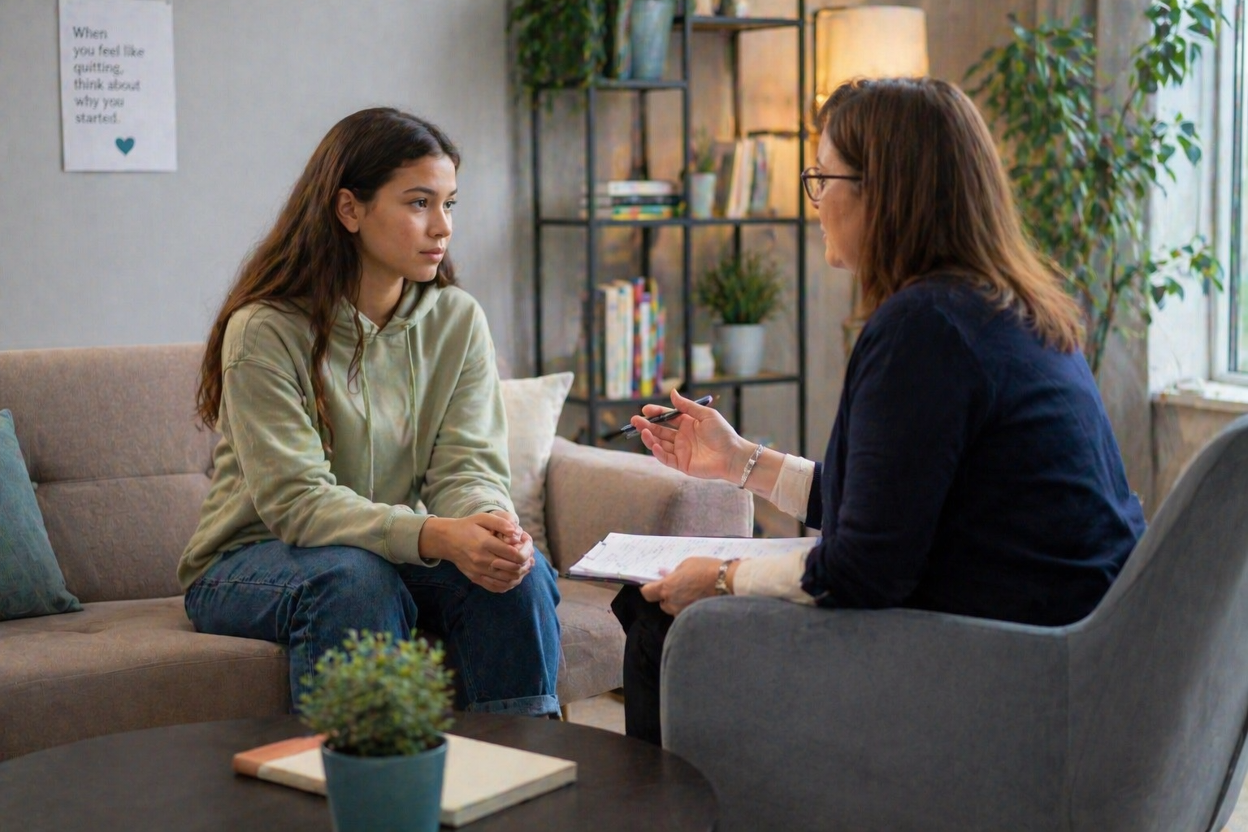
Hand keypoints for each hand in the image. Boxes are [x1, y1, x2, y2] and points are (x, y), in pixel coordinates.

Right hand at [421, 514, 532, 592]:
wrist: (447, 540)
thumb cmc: (468, 526)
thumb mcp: (483, 518)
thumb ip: (502, 523)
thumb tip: (517, 533)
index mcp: (485, 543)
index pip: (514, 554)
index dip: (527, 550)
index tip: (528, 544)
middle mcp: (482, 560)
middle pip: (514, 569)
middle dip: (526, 562)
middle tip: (530, 556)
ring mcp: (478, 572)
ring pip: (508, 580)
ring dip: (521, 574)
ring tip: (526, 565)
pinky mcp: (476, 579)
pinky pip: (497, 587)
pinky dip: (510, 584)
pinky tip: (515, 575)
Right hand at [630, 389, 752, 482]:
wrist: (733, 455)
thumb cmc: (723, 433)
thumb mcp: (705, 415)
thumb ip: (687, 406)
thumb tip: (672, 392)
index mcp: (688, 424)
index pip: (667, 417)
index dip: (656, 413)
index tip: (645, 409)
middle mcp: (682, 437)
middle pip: (660, 430)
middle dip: (647, 425)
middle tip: (635, 420)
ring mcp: (681, 451)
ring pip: (660, 444)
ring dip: (650, 438)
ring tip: (642, 431)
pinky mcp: (682, 464)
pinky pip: (666, 458)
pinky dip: (658, 452)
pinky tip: (654, 444)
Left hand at [640, 556, 721, 615]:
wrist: (728, 583)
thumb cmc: (707, 570)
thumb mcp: (687, 564)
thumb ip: (674, 572)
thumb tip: (664, 574)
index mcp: (667, 587)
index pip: (647, 593)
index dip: (649, 589)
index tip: (654, 586)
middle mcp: (672, 603)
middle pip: (662, 603)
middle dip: (668, 597)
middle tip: (680, 588)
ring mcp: (683, 613)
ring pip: (675, 611)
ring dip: (679, 605)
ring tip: (693, 596)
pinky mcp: (693, 618)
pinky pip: (687, 615)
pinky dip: (690, 610)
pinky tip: (700, 603)